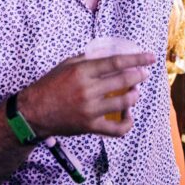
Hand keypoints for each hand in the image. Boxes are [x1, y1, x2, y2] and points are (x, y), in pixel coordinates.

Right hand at [17, 52, 153, 138]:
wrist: (34, 112)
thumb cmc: (50, 85)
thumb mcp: (66, 64)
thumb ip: (88, 59)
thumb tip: (110, 55)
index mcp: (82, 71)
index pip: (116, 62)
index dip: (136, 59)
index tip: (150, 57)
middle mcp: (87, 90)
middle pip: (123, 81)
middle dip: (139, 76)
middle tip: (144, 74)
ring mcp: (90, 109)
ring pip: (123, 103)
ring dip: (134, 96)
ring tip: (135, 92)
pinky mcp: (90, 126)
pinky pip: (116, 129)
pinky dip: (127, 123)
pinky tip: (128, 116)